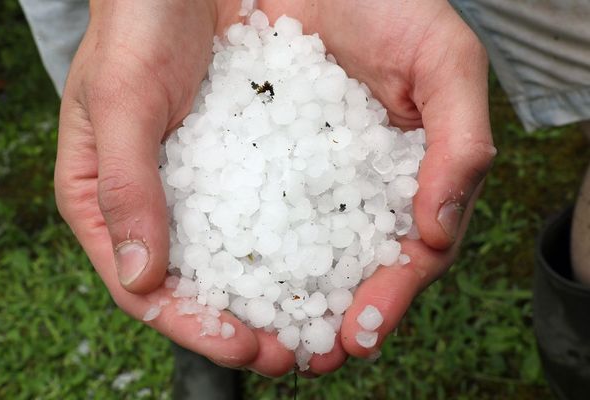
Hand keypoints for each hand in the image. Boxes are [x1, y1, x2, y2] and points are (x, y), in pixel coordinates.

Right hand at [55, 0, 295, 376]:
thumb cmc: (133, 28)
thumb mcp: (120, 101)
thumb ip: (125, 187)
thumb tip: (142, 278)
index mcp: (106, 202)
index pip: (143, 289)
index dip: (193, 325)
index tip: (245, 347)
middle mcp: (153, 205)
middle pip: (194, 285)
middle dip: (242, 325)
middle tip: (293, 352)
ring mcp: (198, 188)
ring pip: (233, 258)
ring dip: (273, 295)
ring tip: (317, 322)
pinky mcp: (238, 164)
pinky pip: (264, 214)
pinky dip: (290, 245)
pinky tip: (326, 260)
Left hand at [259, 0, 494, 372]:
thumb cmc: (389, 3)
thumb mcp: (443, 61)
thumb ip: (459, 142)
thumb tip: (437, 229)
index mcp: (406, 176)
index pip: (407, 253)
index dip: (390, 297)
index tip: (362, 332)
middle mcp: (356, 185)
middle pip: (348, 267)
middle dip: (330, 317)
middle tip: (307, 359)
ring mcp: (306, 175)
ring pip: (298, 251)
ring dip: (281, 300)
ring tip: (260, 340)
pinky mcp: (258, 157)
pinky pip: (249, 210)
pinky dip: (241, 249)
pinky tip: (227, 278)